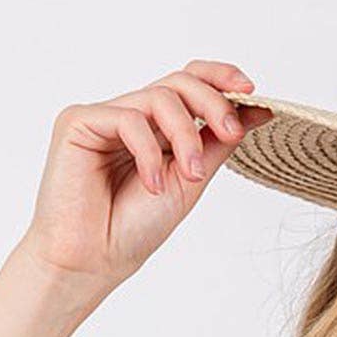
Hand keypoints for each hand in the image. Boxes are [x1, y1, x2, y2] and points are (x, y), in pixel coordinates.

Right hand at [16, 59, 273, 302]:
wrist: (97, 258)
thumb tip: (258, 111)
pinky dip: (149, 153)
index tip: (251, 90)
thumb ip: (218, 143)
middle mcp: (133, 116)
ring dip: (186, 136)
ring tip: (191, 176)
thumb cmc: (137, 225)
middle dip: (213, 104)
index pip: (189, 83)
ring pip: (160, 98)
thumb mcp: (192, 179)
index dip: (220, 78)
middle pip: (179, 82)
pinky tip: (152, 185)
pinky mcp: (78, 122)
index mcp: (159, 128)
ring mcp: (105, 116)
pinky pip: (128, 119)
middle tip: (232, 133)